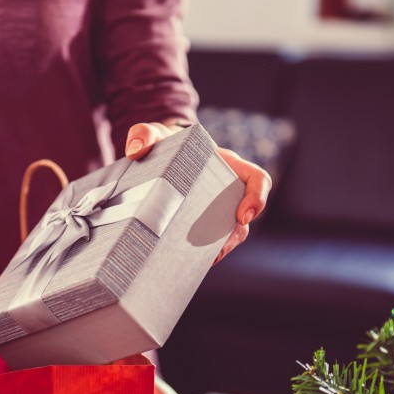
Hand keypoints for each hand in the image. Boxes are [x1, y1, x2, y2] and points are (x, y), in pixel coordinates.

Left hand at [125, 122, 271, 263]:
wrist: (156, 155)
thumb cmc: (164, 141)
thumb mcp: (154, 133)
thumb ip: (143, 134)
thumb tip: (135, 151)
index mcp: (227, 165)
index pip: (258, 179)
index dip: (258, 198)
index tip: (243, 216)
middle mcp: (228, 188)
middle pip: (246, 215)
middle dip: (235, 234)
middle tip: (218, 249)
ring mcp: (216, 207)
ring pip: (230, 231)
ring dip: (221, 247)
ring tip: (204, 260)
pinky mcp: (202, 221)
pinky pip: (211, 239)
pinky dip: (205, 251)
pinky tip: (190, 260)